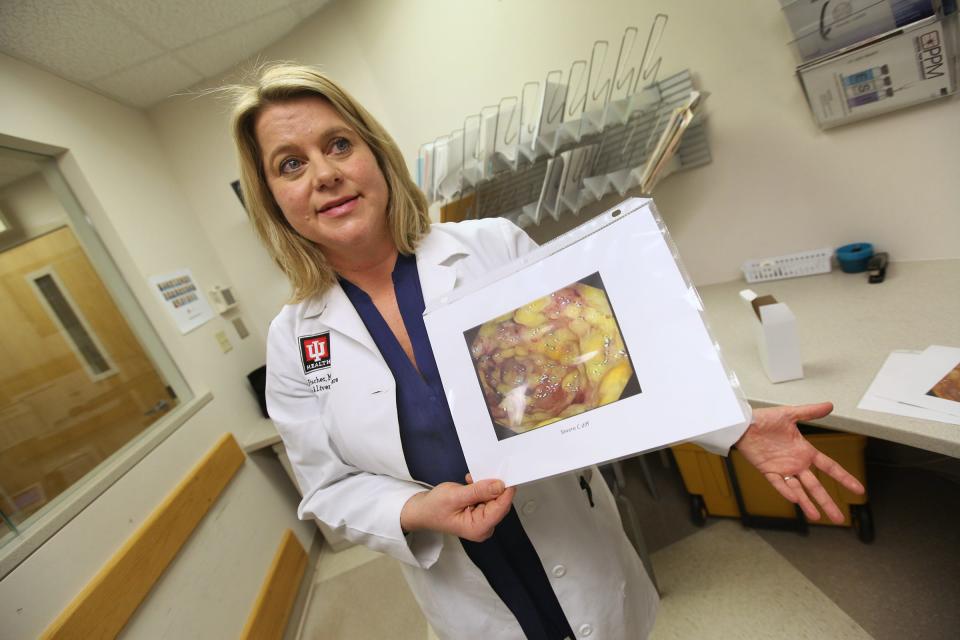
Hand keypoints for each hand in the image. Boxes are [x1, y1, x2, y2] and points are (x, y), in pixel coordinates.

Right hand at [400, 474, 515, 541]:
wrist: (422, 511)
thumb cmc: (433, 508)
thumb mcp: (455, 496)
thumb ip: (479, 491)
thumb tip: (500, 485)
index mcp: (479, 528)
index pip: (501, 508)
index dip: (506, 490)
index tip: (508, 474)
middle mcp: (484, 527)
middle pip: (499, 503)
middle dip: (492, 487)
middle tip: (481, 475)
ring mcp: (483, 521)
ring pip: (494, 499)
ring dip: (484, 487)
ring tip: (470, 482)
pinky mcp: (480, 514)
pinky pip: (488, 498)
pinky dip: (481, 489)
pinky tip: (470, 485)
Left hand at [735, 402, 864, 523]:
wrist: (743, 423)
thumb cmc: (764, 419)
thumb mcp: (790, 414)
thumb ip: (810, 412)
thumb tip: (829, 405)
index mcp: (805, 451)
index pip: (829, 467)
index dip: (844, 478)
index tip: (858, 490)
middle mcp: (796, 463)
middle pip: (816, 486)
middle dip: (827, 502)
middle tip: (839, 518)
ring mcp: (782, 469)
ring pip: (799, 490)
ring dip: (807, 503)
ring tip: (817, 517)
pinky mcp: (767, 471)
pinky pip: (778, 483)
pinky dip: (786, 490)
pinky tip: (795, 499)